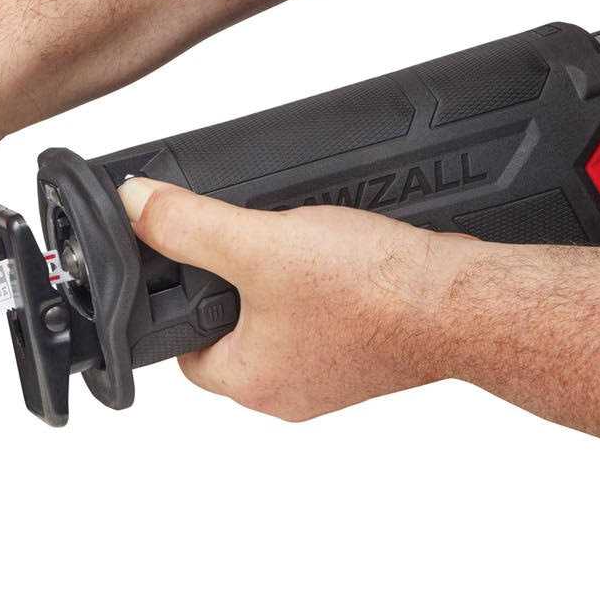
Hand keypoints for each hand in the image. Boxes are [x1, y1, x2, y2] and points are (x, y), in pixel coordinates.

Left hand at [117, 178, 478, 420]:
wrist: (463, 301)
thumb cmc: (375, 292)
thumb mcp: (260, 245)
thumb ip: (189, 226)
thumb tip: (135, 207)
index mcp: (253, 383)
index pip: (185, 352)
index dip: (182, 304)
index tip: (189, 266)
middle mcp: (291, 392)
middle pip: (235, 336)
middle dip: (238, 287)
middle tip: (250, 246)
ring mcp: (336, 378)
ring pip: (286, 326)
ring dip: (287, 285)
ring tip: (299, 248)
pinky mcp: (372, 356)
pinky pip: (332, 322)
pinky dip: (330, 291)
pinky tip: (343, 259)